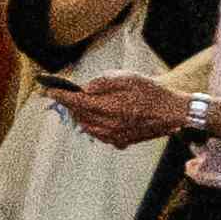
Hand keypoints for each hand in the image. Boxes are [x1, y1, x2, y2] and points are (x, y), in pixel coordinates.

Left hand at [59, 75, 188, 150]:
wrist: (171, 111)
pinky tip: (99, 116)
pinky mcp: (121, 141)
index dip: (60, 96)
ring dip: (81, 115)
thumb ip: (103, 83)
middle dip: (71, 105)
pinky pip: (99, 135)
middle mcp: (109, 125)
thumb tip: (85, 89)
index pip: (76, 103)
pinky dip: (93, 125)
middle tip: (68, 94)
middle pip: (79, 116)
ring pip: (87, 127)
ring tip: (83, 104)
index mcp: (109, 107)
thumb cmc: (151, 91)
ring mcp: (115, 136)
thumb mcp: (127, 77)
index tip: (49, 91)